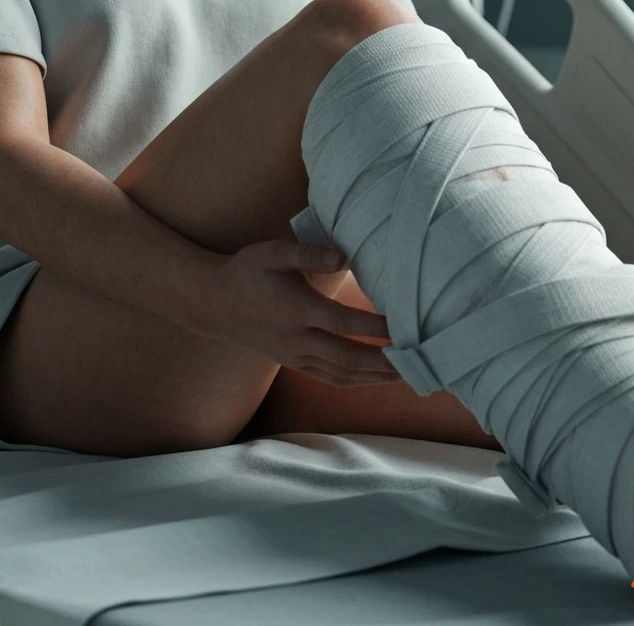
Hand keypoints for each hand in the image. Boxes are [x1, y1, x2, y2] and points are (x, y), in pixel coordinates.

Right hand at [199, 239, 402, 387]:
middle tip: (419, 361)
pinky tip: (378, 378)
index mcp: (296, 310)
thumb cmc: (247, 272)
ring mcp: (295, 356)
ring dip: (376, 377)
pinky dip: (357, 381)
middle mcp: (297, 339)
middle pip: (349, 359)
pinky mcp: (294, 364)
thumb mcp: (271, 252)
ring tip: (409, 374)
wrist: (214, 304)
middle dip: (386, 363)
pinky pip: (330, 378)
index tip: (405, 325)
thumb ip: (307, 252)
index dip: (375, 328)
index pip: (343, 324)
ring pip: (342, 374)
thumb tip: (344, 255)